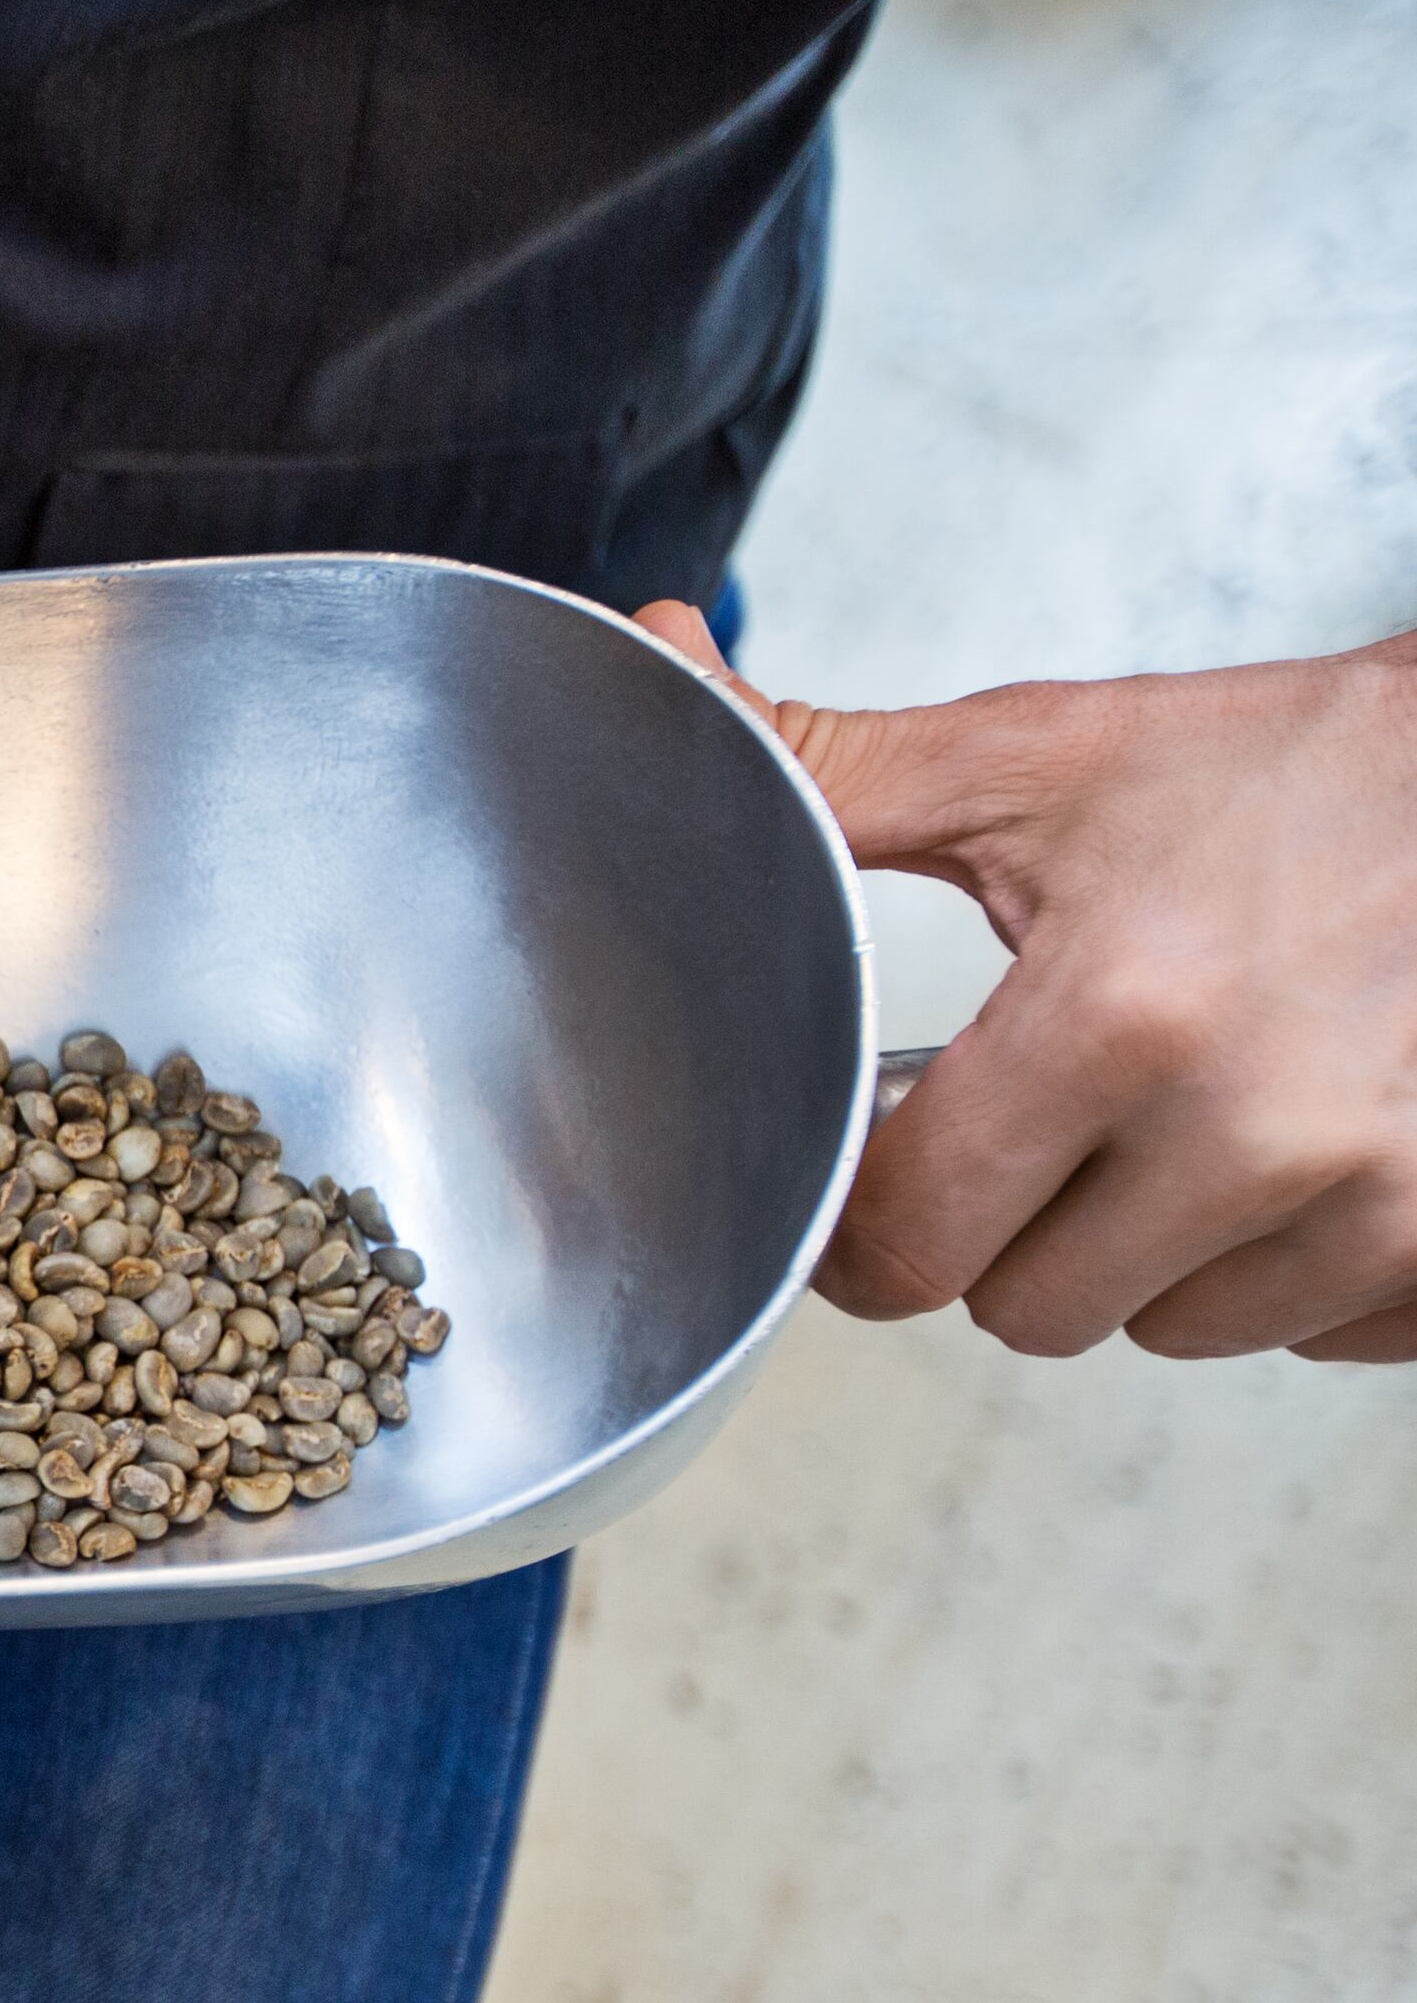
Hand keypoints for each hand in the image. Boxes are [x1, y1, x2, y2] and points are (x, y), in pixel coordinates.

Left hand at [640, 602, 1416, 1360]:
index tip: (884, 1163)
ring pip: (1167, 1331)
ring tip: (1187, 1115)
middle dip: (1008, 1230)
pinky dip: (1284, 1270)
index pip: (908, 1240)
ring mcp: (1380, 1202)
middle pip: (1026, 1309)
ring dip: (1149, 1255)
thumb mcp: (1045, 759)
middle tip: (1051, 1120)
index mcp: (1123, 1015)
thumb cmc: (1296, 769)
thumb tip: (657, 663)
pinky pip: (1309, 1338)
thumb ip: (830, 770)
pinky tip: (1297, 1152)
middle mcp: (1257, 1127)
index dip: (867, 1218)